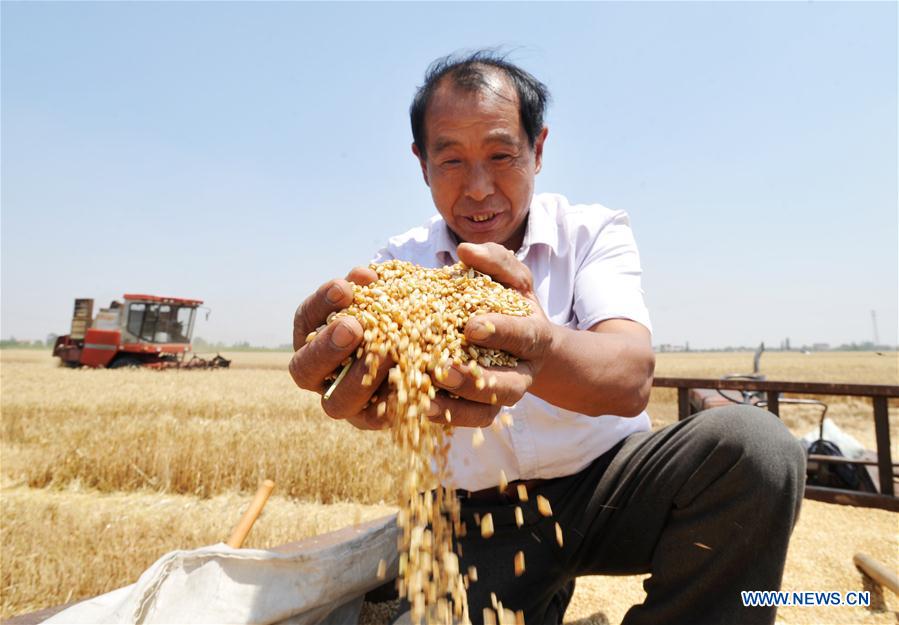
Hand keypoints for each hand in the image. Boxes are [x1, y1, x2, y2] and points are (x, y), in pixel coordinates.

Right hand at [289, 267, 393, 429]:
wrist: (419, 348)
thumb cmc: (392, 314)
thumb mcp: (381, 297)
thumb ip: (371, 288)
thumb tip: (366, 276)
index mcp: (313, 337)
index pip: (306, 320)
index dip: (321, 304)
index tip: (343, 287)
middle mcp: (319, 375)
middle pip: (305, 369)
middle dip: (328, 348)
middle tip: (352, 327)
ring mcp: (343, 402)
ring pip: (336, 403)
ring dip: (358, 379)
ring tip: (387, 354)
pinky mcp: (372, 420)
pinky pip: (376, 418)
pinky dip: (391, 403)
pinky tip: (408, 383)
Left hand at [427, 242, 555, 426]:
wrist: (522, 342)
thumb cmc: (512, 303)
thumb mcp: (511, 277)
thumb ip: (495, 260)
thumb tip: (466, 250)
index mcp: (534, 338)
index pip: (523, 336)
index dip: (500, 332)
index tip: (471, 326)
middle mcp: (523, 373)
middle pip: (507, 386)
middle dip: (477, 380)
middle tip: (443, 369)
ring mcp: (503, 397)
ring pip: (486, 411)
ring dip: (456, 406)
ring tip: (424, 397)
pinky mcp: (483, 411)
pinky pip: (467, 421)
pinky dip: (444, 416)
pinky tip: (418, 407)